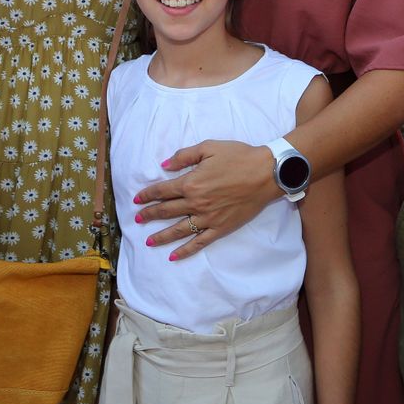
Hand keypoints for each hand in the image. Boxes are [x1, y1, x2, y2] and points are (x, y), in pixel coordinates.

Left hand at [132, 141, 275, 258]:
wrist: (266, 173)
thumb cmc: (238, 156)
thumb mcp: (209, 147)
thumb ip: (184, 156)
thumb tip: (164, 165)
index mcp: (191, 182)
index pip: (162, 191)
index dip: (147, 195)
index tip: (136, 200)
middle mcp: (196, 203)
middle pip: (166, 211)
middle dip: (149, 215)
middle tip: (137, 219)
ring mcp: (208, 218)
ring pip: (178, 230)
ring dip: (161, 236)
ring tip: (148, 241)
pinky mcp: (220, 228)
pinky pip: (199, 242)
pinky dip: (185, 251)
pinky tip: (174, 256)